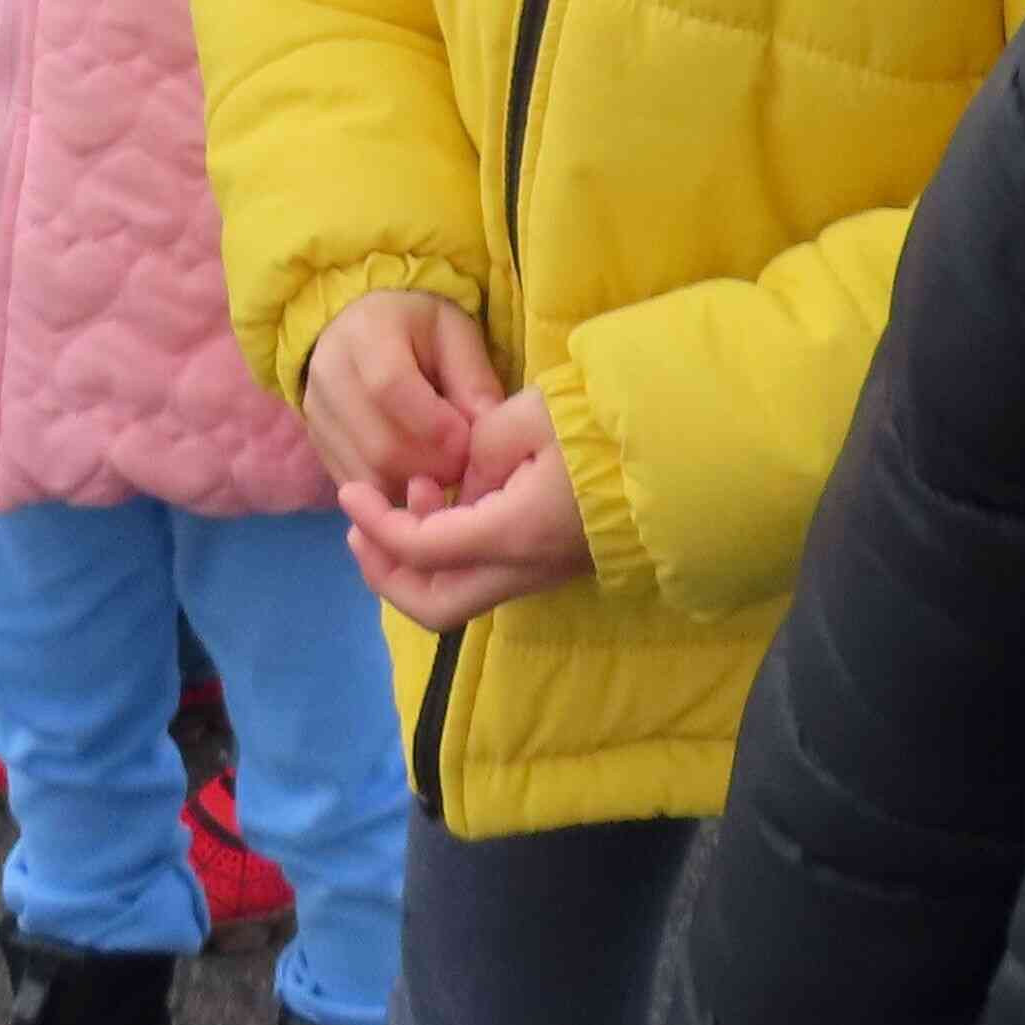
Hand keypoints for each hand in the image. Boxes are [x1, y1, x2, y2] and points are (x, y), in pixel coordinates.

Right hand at [298, 290, 502, 501]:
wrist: (363, 329)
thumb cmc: (420, 331)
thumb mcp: (456, 335)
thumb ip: (474, 381)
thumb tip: (487, 438)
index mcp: (366, 332)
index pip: (390, 387)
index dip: (435, 425)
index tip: (469, 442)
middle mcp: (329, 373)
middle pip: (379, 445)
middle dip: (433, 466)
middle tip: (465, 465)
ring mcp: (316, 414)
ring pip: (368, 476)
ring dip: (415, 486)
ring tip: (443, 469)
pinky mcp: (318, 446)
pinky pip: (357, 487)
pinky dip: (393, 493)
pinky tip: (416, 477)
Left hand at [344, 390, 594, 631]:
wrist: (675, 452)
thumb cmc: (599, 426)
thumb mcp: (524, 417)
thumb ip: (475, 450)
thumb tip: (459, 483)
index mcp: (513, 534)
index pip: (422, 549)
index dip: (376, 525)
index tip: (350, 493)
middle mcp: (523, 570)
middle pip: (434, 607)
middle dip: (385, 572)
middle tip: (361, 527)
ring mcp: (541, 575)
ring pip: (460, 596)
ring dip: (419, 559)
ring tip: (417, 493)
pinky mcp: (552, 565)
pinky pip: (486, 575)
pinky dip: (450, 552)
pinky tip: (451, 501)